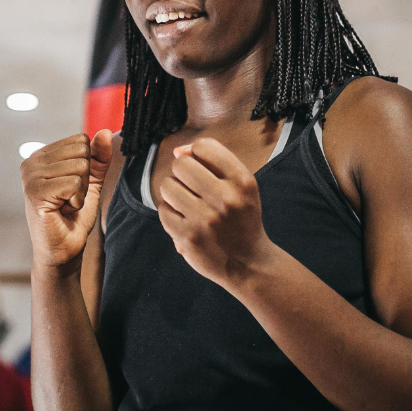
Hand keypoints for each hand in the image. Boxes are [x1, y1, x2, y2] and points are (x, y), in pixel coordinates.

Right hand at [21, 130, 113, 268]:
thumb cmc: (73, 217)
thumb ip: (98, 158)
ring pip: (80, 167)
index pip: (81, 141)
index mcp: (41, 155)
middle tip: (69, 199)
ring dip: (81, 192)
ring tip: (65, 206)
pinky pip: (74, 184)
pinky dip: (76, 202)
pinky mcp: (35, 191)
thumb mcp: (91, 182)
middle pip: (82, 152)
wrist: (64, 249)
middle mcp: (31, 162)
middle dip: (84, 180)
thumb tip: (106, 132)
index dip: (87, 168)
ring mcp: (30, 176)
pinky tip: (63, 212)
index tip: (72, 189)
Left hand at [155, 137, 277, 288]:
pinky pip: (163, 211)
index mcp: (242, 181)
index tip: (200, 168)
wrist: (248, 263)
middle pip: (181, 164)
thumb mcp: (241, 187)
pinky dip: (171, 215)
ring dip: (173, 194)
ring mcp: (206, 219)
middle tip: (192, 189)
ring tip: (187, 205)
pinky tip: (185, 222)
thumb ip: (214, 163)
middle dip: (182, 174)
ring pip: (168, 186)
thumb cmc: (240, 218)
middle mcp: (226, 198)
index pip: (204, 147)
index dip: (195, 154)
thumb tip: (178, 151)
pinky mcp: (188, 237)